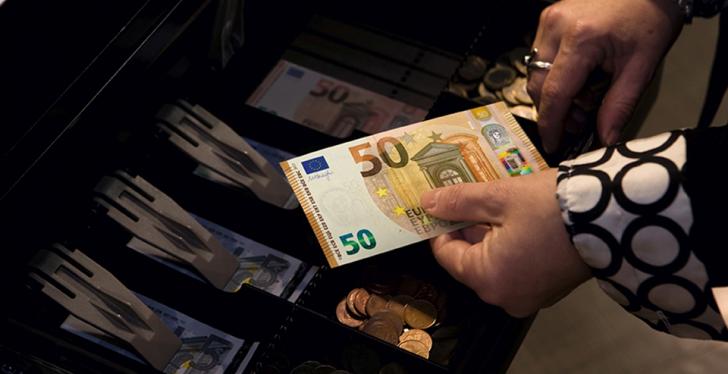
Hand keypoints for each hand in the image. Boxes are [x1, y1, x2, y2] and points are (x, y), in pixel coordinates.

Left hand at [420, 169, 590, 316]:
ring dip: (490, 233)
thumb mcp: (499, 197)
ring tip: (496, 202)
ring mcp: (529, 296)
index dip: (440, 226)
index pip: (445, 255)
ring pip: (493, 262)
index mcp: (488, 279)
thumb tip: (428, 203)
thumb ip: (459, 201)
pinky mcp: (548, 289)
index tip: (441, 203)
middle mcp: (505, 297)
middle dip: (468, 227)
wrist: (614, 216)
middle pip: (470, 260)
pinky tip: (518, 218)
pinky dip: (511, 245)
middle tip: (471, 196)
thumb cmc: (553, 207)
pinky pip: (516, 267)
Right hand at [528, 0, 682, 152]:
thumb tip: (606, 139)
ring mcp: (549, 21)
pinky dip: (554, 75)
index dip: (551, 125)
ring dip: (553, 94)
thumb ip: (619, 106)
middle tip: (580, 122)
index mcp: (581, 39)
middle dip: (556, 111)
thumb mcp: (642, 66)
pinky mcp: (548, 19)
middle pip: (538, 86)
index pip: (555, 94)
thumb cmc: (650, 18)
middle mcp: (557, 27)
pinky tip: (578, 77)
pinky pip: (540, 58)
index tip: (553, 145)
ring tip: (583, 98)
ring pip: (535, 73)